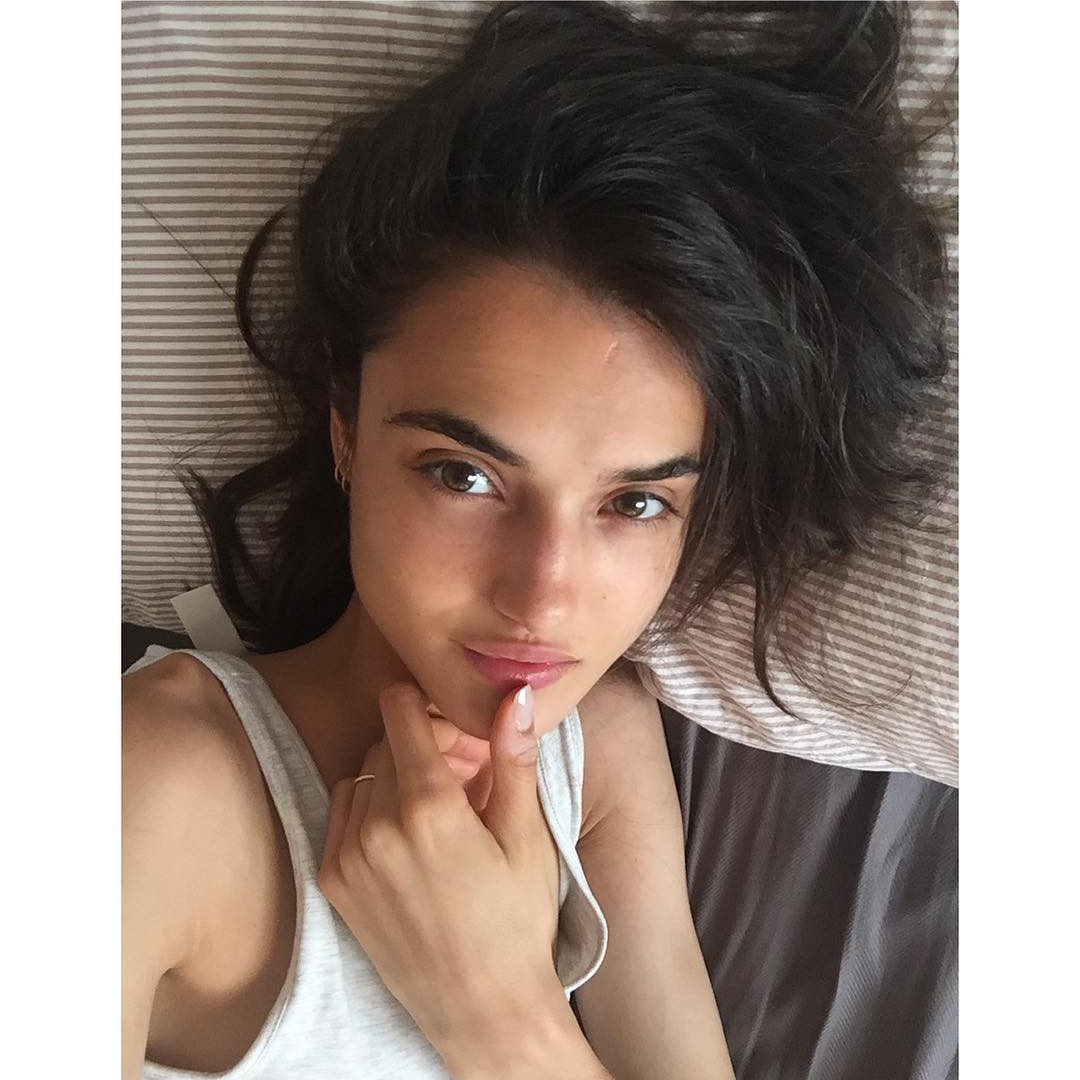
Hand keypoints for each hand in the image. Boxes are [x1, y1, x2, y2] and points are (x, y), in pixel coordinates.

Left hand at [318, 681, 566, 1067]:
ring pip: (362, 774)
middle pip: (385, 743)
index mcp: (429, 808)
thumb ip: (513, 756)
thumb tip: (515, 693)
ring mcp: (348, 856)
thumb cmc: (517, 920)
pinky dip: (369, 808)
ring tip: (434, 811)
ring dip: (392, 775)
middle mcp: (377, 827)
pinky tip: (406, 836)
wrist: (483, 1009)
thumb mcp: (527, 835)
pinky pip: (342, 812)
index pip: (399, 710)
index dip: (425, 704)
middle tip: (460, 775)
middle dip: (419, 744)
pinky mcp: (334, 882)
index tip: (448, 720)